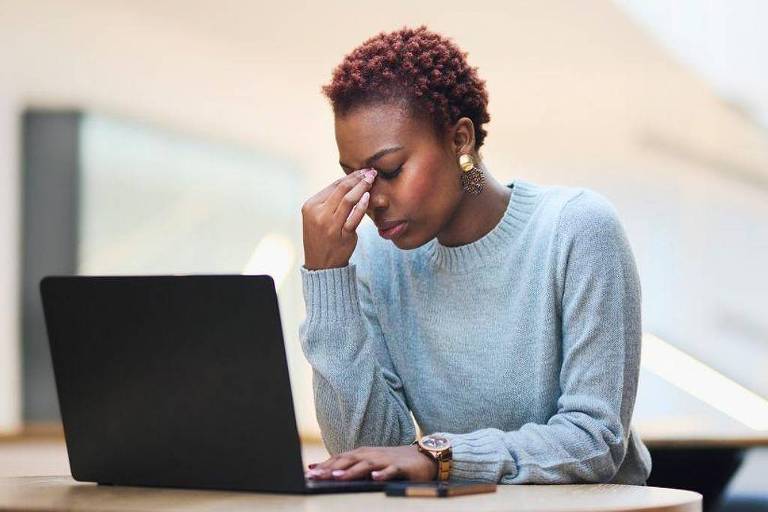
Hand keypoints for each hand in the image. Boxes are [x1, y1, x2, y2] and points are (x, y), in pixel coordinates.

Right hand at [301, 168, 376, 270]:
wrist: (321, 265)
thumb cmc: (322, 238)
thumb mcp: (317, 217)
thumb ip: (330, 201)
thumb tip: (350, 182)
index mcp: (310, 206)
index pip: (333, 186)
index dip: (349, 176)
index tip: (361, 171)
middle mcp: (318, 214)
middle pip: (341, 189)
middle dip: (358, 178)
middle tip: (371, 171)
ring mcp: (330, 225)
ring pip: (348, 200)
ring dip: (362, 187)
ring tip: (372, 179)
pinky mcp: (342, 235)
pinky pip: (355, 217)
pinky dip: (362, 205)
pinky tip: (369, 197)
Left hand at [305, 445, 436, 481]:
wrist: (422, 456)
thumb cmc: (392, 461)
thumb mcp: (369, 463)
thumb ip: (350, 466)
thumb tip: (325, 471)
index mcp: (362, 454)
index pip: (339, 458)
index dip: (324, 465)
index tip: (309, 473)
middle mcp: (371, 454)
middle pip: (348, 460)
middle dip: (331, 468)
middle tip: (316, 476)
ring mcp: (385, 460)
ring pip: (365, 465)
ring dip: (351, 471)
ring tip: (338, 477)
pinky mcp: (400, 467)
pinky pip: (390, 471)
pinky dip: (382, 474)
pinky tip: (375, 478)